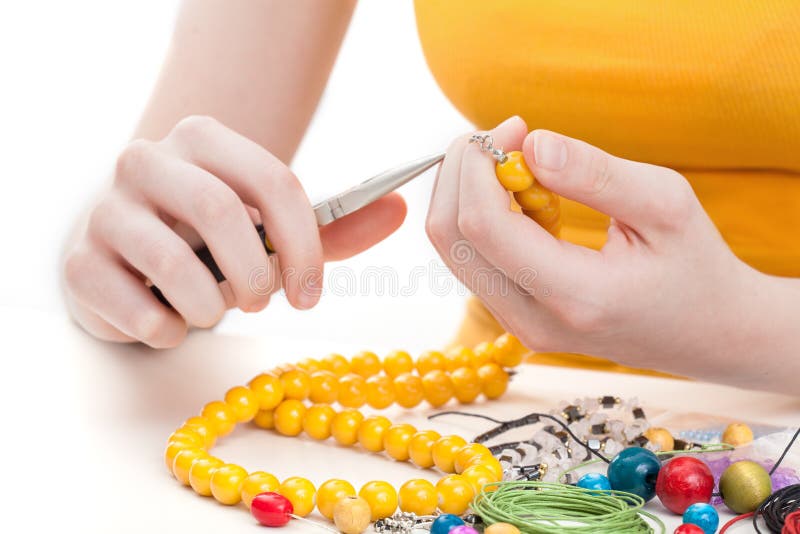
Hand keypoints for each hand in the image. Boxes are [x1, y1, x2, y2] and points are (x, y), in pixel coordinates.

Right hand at [63, 116, 405, 347]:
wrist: (128, 255)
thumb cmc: (209, 241)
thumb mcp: (269, 228)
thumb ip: (331, 225)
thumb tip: (402, 209)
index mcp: (204, 139)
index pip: (274, 182)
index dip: (305, 245)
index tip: (311, 294)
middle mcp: (147, 160)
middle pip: (221, 213)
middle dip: (257, 276)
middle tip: (263, 301)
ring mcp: (106, 208)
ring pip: (175, 263)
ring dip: (213, 306)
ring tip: (213, 309)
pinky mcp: (79, 261)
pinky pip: (137, 308)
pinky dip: (169, 329)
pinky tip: (170, 320)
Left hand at [427, 117, 797, 390]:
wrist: (707, 334)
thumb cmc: (694, 264)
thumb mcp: (666, 204)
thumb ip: (595, 174)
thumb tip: (531, 143)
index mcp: (575, 297)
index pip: (484, 227)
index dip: (480, 166)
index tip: (515, 127)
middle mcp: (533, 322)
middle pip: (452, 239)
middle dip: (461, 172)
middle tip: (505, 135)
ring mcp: (519, 327)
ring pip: (454, 250)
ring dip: (467, 192)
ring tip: (517, 161)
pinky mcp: (515, 319)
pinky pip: (473, 260)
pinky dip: (482, 216)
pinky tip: (524, 198)